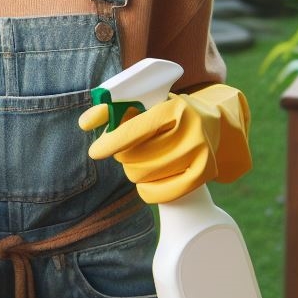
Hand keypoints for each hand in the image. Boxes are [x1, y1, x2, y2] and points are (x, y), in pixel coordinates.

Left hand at [78, 84, 250, 202]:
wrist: (213, 122)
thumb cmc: (168, 112)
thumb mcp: (146, 103)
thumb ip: (113, 110)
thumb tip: (84, 123)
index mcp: (175, 108)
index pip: (135, 130)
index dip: (111, 142)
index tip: (95, 152)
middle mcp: (191, 132)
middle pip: (135, 157)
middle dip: (123, 155)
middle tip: (129, 149)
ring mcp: (201, 154)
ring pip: (143, 175)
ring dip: (133, 170)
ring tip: (141, 159)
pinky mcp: (204, 174)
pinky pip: (161, 194)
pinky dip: (146, 189)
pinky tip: (147, 179)